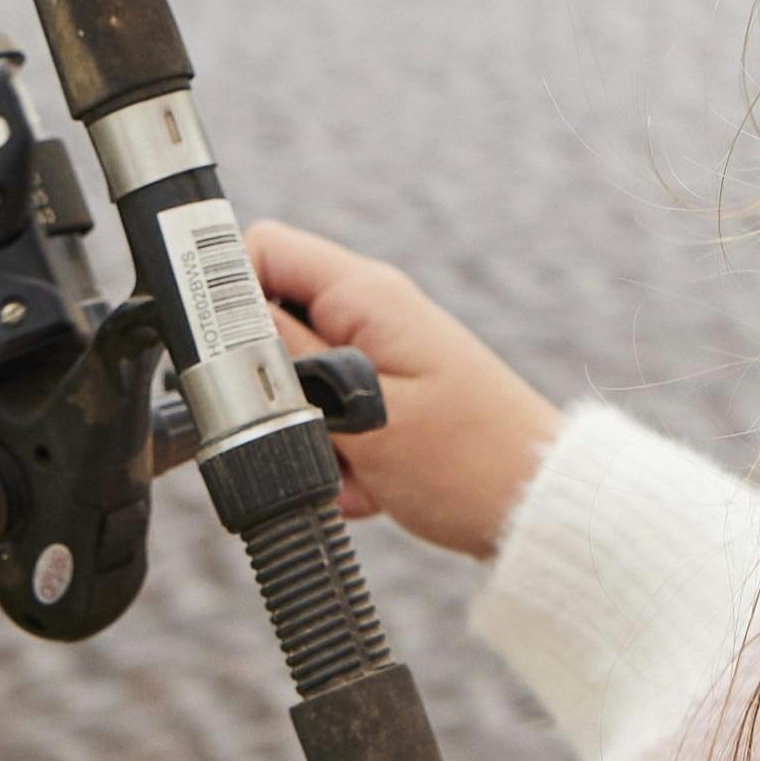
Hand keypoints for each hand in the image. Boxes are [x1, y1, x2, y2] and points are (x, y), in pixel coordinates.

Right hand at [250, 217, 560, 563]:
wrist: (536, 511)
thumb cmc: (468, 463)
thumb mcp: (363, 415)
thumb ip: (287, 361)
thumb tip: (222, 316)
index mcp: (365, 295)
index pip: (262, 249)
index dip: (225, 297)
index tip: (222, 362)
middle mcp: (369, 313)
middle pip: (270, 327)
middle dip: (272, 391)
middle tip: (306, 434)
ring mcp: (379, 355)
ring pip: (296, 387)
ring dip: (309, 438)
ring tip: (353, 471)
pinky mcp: (386, 398)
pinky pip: (330, 422)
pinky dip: (340, 461)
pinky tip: (373, 488)